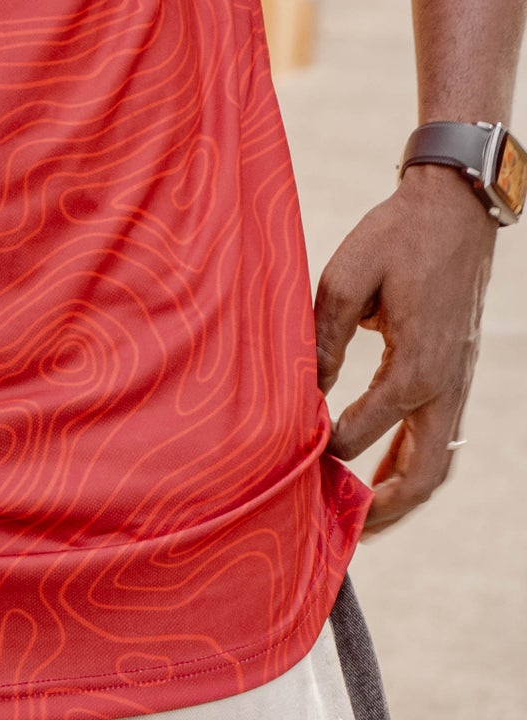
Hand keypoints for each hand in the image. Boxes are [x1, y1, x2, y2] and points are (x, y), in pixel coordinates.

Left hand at [314, 164, 497, 531]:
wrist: (453, 214)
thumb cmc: (395, 238)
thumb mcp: (347, 277)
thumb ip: (325, 335)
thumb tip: (305, 388)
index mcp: (415, 365)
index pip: (365, 428)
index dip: (328, 452)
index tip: (289, 464)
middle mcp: (443, 384)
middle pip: (422, 472)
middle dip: (383, 508)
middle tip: (342, 531)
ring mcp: (456, 383)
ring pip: (438, 463)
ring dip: (403, 495)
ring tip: (363, 519)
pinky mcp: (455, 374)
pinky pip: (440, 437)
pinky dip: (415, 464)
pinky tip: (384, 471)